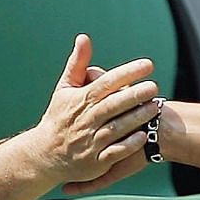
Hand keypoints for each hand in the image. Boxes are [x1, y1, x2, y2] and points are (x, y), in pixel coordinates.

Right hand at [39, 35, 158, 186]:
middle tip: (153, 86)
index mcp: (80, 100)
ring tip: (155, 107)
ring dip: (136, 118)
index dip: (126, 73)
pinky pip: (114, 153)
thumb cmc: (60, 117)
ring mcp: (90, 142)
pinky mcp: (95, 162)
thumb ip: (78, 64)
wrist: (44, 155)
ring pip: (116, 128)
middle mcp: (86, 120)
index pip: (105, 83)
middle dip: (133, 95)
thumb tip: (84, 37)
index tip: (148, 65)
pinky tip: (143, 136)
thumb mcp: (64, 89)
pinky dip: (128, 145)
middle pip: (112, 105)